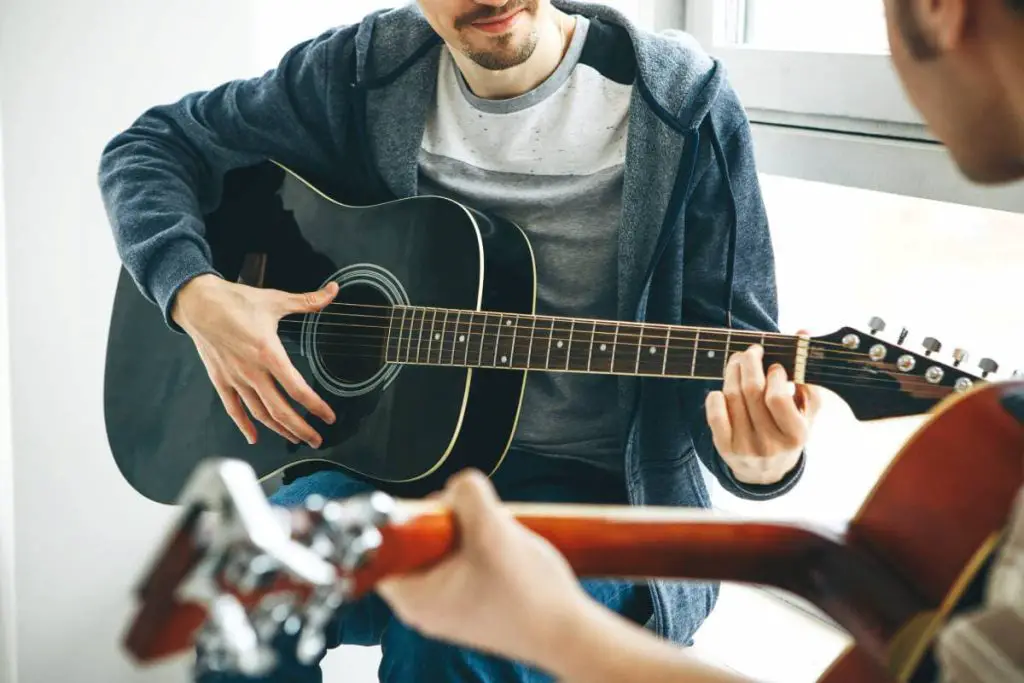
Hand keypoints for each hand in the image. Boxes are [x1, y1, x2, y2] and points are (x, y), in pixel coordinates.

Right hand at [171, 274, 337, 447]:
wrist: (197, 302)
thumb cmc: (235, 300)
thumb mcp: (275, 300)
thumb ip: (307, 301)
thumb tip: (333, 291)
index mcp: (268, 353)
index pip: (297, 388)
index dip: (315, 406)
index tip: (328, 416)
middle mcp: (252, 371)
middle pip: (280, 410)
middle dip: (301, 428)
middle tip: (317, 439)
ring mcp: (234, 378)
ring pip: (259, 413)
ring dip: (279, 429)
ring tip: (295, 439)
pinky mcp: (220, 379)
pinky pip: (233, 408)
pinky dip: (244, 425)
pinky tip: (254, 437)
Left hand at [376, 470, 591, 669]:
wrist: (568, 632)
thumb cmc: (530, 597)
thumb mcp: (492, 530)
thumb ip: (466, 494)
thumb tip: (458, 485)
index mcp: (413, 596)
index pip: (386, 544)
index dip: (411, 517)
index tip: (440, 510)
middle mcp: (423, 604)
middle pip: (417, 539)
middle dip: (448, 520)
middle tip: (477, 521)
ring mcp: (447, 603)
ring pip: (444, 545)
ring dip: (469, 530)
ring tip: (497, 538)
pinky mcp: (469, 600)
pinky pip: (462, 559)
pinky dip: (480, 546)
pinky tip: (504, 550)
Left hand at [705, 331, 821, 485]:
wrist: (767, 472)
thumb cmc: (789, 434)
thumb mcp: (807, 412)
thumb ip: (808, 375)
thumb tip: (803, 333)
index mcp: (796, 435)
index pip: (777, 397)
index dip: (775, 375)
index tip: (776, 366)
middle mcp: (770, 443)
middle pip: (751, 391)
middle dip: (750, 363)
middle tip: (752, 351)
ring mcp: (745, 447)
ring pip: (732, 398)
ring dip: (733, 372)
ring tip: (738, 361)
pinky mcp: (725, 448)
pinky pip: (715, 416)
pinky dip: (715, 397)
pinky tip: (721, 388)